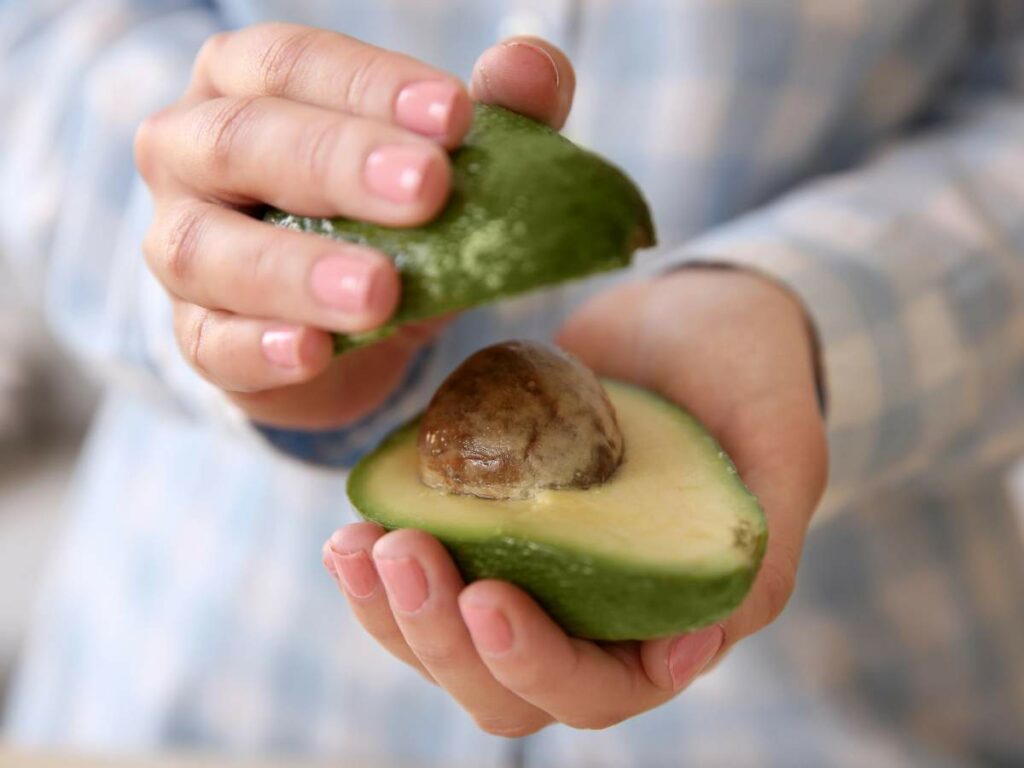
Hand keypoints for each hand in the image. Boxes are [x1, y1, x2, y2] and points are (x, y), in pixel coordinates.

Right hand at [135, 24, 574, 427]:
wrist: (347, 322)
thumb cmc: (384, 215)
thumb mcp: (444, 161)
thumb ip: (495, 112)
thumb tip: (532, 67)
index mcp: (246, 82)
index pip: (295, 63)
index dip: (372, 85)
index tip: (456, 117)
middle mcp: (192, 151)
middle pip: (246, 141)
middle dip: (339, 163)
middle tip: (427, 189)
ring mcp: (177, 247)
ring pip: (209, 249)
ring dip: (297, 270)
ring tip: (379, 291)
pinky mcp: (196, 335)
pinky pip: (210, 342)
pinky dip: (260, 349)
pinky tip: (311, 352)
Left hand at [323, 268, 826, 734]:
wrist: (691, 316)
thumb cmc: (750, 376)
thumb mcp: (782, 451)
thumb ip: (760, 554)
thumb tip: (690, 650)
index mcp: (664, 623)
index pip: (592, 689)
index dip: (534, 663)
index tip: (488, 597)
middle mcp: (591, 617)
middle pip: (501, 686)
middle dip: (441, 637)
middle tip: (403, 553)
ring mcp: (533, 575)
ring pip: (446, 644)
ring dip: (393, 611)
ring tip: (355, 544)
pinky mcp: (488, 530)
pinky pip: (424, 576)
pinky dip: (379, 565)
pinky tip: (357, 523)